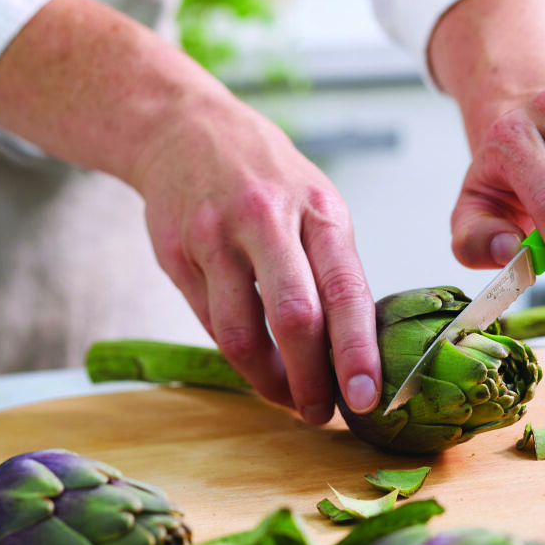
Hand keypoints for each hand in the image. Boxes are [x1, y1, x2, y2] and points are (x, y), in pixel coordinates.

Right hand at [134, 97, 380, 422]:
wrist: (186, 130)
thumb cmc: (270, 179)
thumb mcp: (318, 205)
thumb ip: (334, 269)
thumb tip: (356, 350)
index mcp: (319, 210)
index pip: (345, 292)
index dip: (356, 352)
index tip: (368, 398)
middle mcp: (267, 220)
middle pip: (293, 318)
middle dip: (311, 380)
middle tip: (324, 414)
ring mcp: (215, 236)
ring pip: (242, 332)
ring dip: (269, 382)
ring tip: (290, 400)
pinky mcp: (176, 254)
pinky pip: (209, 323)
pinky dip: (237, 356)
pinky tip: (256, 367)